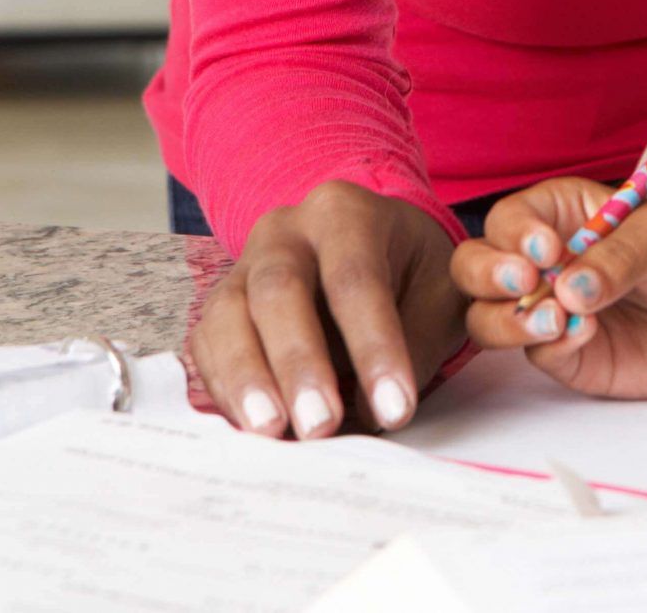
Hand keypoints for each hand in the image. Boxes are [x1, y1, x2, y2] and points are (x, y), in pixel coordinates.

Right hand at [188, 180, 462, 438]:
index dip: (374, 347)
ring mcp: (243, 266)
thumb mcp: (439, 293)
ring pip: (228, 317)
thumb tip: (370, 414)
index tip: (395, 409)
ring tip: (272, 432)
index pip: (355, 278)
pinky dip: (225, 388)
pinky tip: (249, 425)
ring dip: (247, 380)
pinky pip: (207, 345)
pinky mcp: (220, 306)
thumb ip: (417, 344)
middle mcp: (284, 231)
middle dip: (297, 362)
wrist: (376, 248)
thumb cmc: (412, 272)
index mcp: (346, 214)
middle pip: (278, 290)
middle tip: (320, 425)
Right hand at [454, 178, 646, 398]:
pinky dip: (549, 346)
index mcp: (568, 214)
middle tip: (524, 281)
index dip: (514, 232)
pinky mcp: (572, 357)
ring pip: (489, 316)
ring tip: (556, 319)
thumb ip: (618, 256)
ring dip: (506, 318)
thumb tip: (569, 290)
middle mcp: (550, 262)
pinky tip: (587, 335)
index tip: (544, 249)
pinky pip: (536, 354)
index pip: (512, 219)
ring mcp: (555, 311)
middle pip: (477, 267)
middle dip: (486, 274)